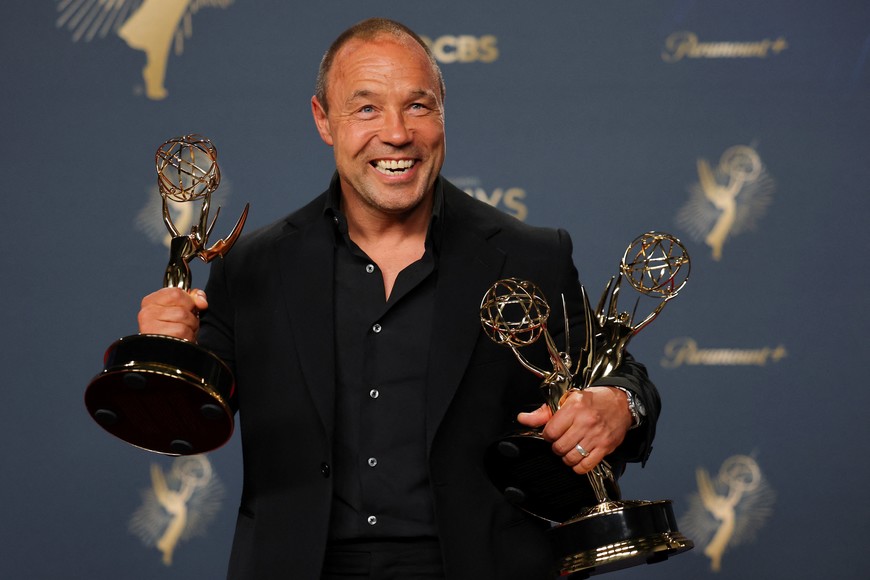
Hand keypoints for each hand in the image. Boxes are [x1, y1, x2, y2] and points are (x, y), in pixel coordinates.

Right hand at [137, 287, 207, 341]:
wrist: (164, 357)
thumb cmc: (173, 331)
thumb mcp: (180, 310)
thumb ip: (192, 299)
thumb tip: (201, 301)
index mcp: (151, 301)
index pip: (177, 292)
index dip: (190, 301)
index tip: (191, 308)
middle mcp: (147, 312)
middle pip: (183, 308)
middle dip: (191, 317)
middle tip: (185, 324)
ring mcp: (151, 325)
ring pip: (184, 319)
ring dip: (190, 328)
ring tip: (183, 333)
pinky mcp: (158, 338)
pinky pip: (183, 331)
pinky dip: (188, 337)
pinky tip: (181, 340)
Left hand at [516, 387, 631, 473]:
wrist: (621, 403)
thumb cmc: (594, 400)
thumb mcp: (568, 399)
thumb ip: (544, 412)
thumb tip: (523, 418)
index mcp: (574, 408)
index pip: (550, 431)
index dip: (548, 435)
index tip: (552, 433)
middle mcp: (585, 422)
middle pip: (559, 447)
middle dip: (556, 446)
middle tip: (561, 441)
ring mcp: (596, 436)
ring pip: (571, 458)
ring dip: (566, 457)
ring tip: (569, 449)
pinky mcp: (605, 447)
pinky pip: (586, 466)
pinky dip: (578, 467)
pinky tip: (578, 458)